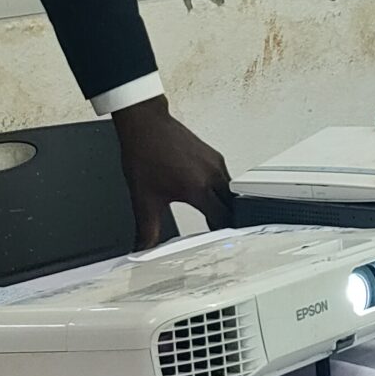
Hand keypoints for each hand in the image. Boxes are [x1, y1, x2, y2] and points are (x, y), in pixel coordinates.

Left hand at [112, 96, 232, 249]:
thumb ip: (146, 230)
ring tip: (213, 219)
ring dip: (224, 207)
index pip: (221, 219)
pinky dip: (220, 192)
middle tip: (218, 237)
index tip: (219, 246)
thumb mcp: (143, 199)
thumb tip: (144, 250)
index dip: (221, 236)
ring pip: (230, 192)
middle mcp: (212, 174)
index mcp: (198, 188)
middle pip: (231, 207)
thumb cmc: (145, 153)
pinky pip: (225, 179)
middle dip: (226, 223)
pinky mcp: (213, 156)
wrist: (145, 125)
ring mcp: (215, 163)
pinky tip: (207, 197)